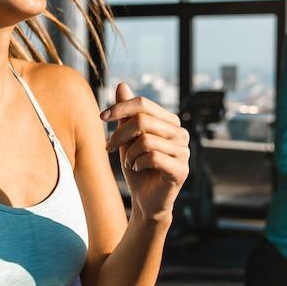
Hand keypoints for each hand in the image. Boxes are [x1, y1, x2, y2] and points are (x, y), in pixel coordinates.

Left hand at [102, 83, 189, 221]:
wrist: (145, 200)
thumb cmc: (137, 167)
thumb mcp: (127, 138)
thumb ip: (126, 113)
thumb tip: (121, 85)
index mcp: (170, 122)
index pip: (143, 104)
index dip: (120, 108)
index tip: (101, 117)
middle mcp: (180, 133)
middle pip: (143, 120)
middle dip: (120, 134)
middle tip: (110, 147)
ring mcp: (184, 151)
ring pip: (146, 140)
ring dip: (129, 153)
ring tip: (128, 162)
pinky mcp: (182, 170)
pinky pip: (153, 157)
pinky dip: (137, 163)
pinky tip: (137, 169)